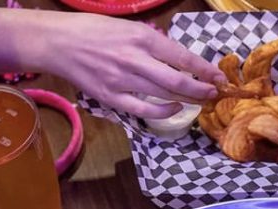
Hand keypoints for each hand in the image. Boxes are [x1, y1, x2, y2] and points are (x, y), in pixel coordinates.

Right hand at [41, 14, 223, 117]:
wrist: (57, 42)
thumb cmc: (93, 30)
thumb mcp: (127, 27)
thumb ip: (152, 42)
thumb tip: (177, 57)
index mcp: (141, 37)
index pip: (182, 57)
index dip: (204, 70)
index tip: (219, 77)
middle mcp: (134, 59)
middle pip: (178, 81)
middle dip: (202, 89)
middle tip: (214, 93)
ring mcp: (123, 81)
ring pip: (165, 95)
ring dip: (188, 100)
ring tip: (200, 100)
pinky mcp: (112, 98)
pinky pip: (146, 111)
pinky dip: (165, 111)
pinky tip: (174, 108)